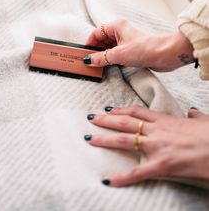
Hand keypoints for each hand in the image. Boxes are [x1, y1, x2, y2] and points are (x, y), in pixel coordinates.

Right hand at [84, 19, 194, 71]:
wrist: (165, 54)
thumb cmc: (145, 49)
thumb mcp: (118, 54)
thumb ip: (101, 58)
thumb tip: (89, 60)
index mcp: (117, 26)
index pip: (97, 33)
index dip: (89, 43)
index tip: (84, 54)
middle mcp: (121, 32)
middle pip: (102, 40)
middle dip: (95, 50)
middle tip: (89, 61)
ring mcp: (126, 41)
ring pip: (109, 48)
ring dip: (103, 56)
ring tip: (96, 66)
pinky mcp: (131, 50)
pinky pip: (116, 54)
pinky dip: (111, 60)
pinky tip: (107, 66)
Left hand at [84, 105, 208, 186]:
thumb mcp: (203, 121)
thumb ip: (194, 117)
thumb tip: (192, 113)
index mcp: (166, 120)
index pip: (137, 112)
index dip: (121, 110)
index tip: (110, 110)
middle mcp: (157, 131)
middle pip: (125, 122)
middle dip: (107, 120)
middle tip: (92, 119)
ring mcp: (157, 147)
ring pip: (125, 140)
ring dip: (106, 139)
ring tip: (91, 138)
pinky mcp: (161, 165)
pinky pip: (137, 172)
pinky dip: (122, 177)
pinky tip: (109, 180)